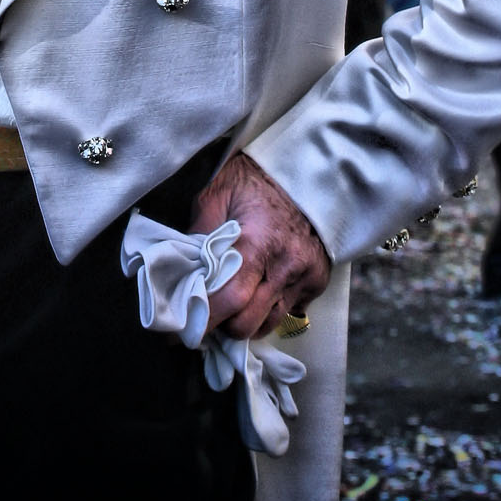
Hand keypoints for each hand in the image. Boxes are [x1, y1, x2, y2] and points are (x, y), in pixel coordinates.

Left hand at [190, 153, 330, 339]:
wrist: (305, 169)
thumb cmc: (254, 180)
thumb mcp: (216, 195)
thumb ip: (199, 235)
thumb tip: (181, 274)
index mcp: (257, 242)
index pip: (230, 299)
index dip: (204, 320)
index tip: (181, 331)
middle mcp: (286, 265)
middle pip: (248, 323)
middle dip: (222, 326)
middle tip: (205, 315)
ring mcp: (306, 276)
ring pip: (269, 324)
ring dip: (246, 321)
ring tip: (231, 304)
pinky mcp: (319, 281)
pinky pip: (289, 311)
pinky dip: (269, 308)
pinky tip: (258, 289)